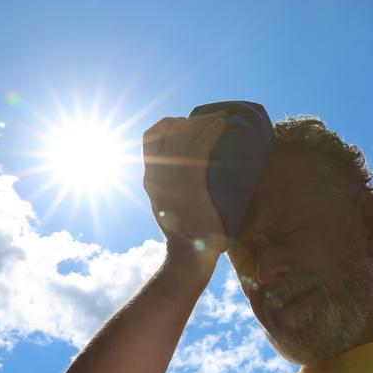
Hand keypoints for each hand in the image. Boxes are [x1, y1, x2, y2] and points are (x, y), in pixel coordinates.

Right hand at [142, 111, 229, 259]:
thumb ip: (170, 189)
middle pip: (169, 132)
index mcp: (150, 179)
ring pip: (186, 136)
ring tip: (221, 117)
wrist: (187, 256)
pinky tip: (223, 126)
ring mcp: (172, 177)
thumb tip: (183, 178)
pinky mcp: (190, 182)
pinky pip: (201, 148)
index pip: (149, 139)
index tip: (183, 123)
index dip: (166, 126)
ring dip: (204, 122)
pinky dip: (212, 132)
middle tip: (210, 117)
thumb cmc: (185, 236)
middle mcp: (157, 174)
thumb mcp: (169, 208)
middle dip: (191, 121)